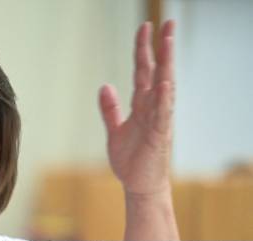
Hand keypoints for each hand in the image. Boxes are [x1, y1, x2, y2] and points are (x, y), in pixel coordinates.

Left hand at [99, 21, 174, 196]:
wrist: (138, 185)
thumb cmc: (130, 159)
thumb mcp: (114, 130)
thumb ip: (110, 108)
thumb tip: (104, 85)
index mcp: (141, 105)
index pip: (143, 71)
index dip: (143, 50)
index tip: (145, 28)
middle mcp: (152, 108)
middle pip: (158, 72)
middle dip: (162, 47)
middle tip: (168, 22)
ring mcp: (158, 120)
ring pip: (164, 87)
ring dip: (166, 65)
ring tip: (168, 42)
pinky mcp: (158, 136)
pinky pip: (162, 115)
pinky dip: (162, 99)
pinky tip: (163, 83)